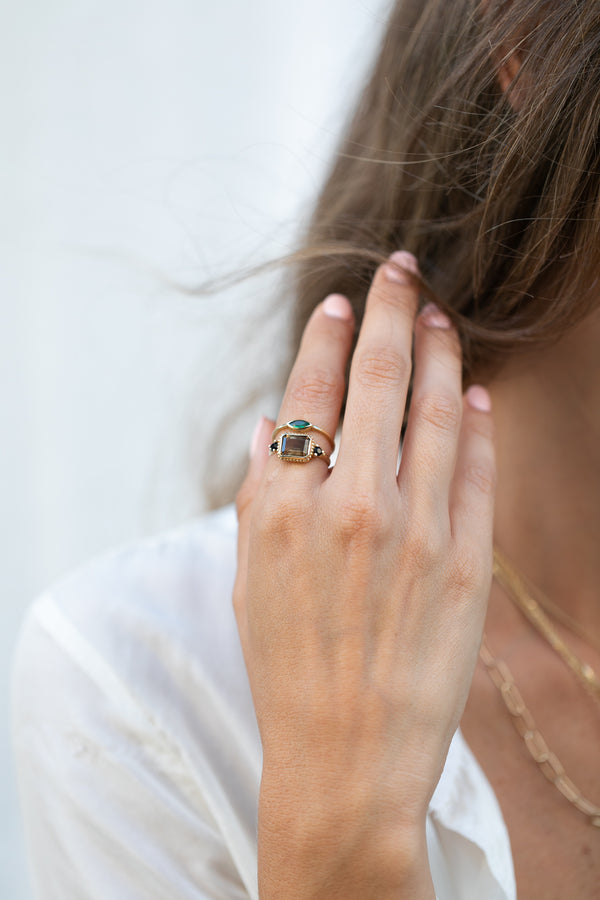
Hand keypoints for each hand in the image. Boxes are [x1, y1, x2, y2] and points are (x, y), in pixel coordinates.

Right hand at [233, 253, 495, 897]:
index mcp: (283, 507)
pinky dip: (479, 422)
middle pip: (377, 377)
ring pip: (437, 408)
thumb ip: (259, 493)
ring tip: (439, 313)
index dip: (326, 337)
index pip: (309, 391)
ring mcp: (416, 529)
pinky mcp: (467, 561)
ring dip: (440, 350)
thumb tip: (273, 425)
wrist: (346, 758)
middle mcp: (350, 504)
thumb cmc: (287, 669)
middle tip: (400, 268)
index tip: (339, 302)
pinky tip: (475, 391)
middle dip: (390, 309)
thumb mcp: (248, 579)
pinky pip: (478, 468)